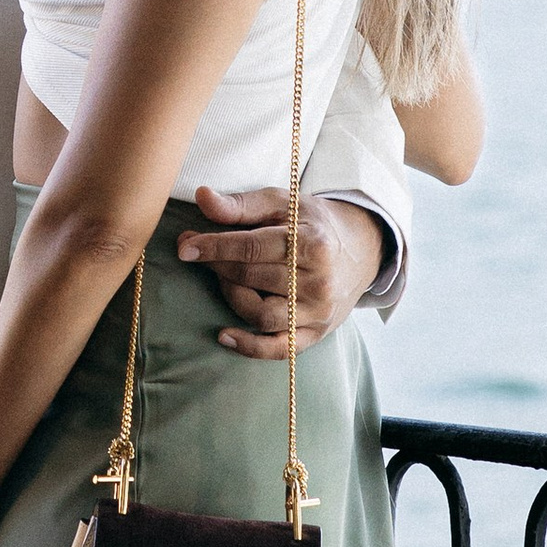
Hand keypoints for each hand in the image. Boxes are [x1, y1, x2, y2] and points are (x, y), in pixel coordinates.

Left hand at [176, 187, 382, 357]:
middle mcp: (319, 280)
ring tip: (224, 278)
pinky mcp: (317, 333)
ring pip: (261, 314)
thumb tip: (202, 197)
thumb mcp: (282, 203)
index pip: (252, 247)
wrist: (361, 249)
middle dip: (218, 266)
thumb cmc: (312, 223)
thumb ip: (241, 204)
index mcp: (311, 243)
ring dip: (232, 296)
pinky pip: (279, 348)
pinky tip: (224, 335)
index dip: (214, 247)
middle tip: (197, 252)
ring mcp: (319, 311)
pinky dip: (249, 347)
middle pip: (253, 279)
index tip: (185, 245)